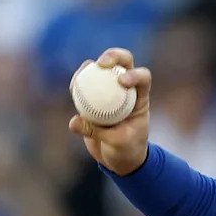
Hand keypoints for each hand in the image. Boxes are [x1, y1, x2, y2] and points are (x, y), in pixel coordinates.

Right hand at [68, 48, 151, 175]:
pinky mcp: (93, 97)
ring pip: (99, 70)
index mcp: (140, 99)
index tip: (123, 83)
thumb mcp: (117, 143)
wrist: (119, 159)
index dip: (135, 74)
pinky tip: (73, 89)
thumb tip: (74, 121)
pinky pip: (84, 84)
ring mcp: (109, 91)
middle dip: (113, 56)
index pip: (143, 78)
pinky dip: (77, 84)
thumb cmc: (126, 151)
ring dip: (88, 69)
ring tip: (80, 80)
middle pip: (123, 63)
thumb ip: (97, 132)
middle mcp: (126, 90)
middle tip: (100, 64)